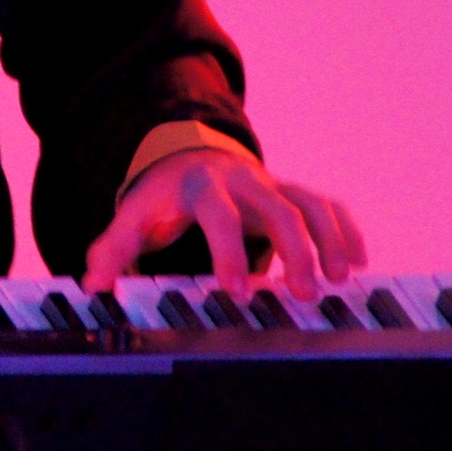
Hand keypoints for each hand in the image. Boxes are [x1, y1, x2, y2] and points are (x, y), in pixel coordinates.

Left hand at [81, 148, 366, 301]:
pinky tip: (358, 263)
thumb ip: (112, 251)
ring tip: (340, 280)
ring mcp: (271, 184)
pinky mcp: (291, 191)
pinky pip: (326, 204)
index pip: (218, 215)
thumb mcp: (133, 219)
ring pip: (310, 203)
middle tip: (304, 294)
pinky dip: (346, 229)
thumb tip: (93, 286)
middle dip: (294, 250)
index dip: (228, 252)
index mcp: (200, 187)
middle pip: (277, 208)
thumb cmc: (160, 200)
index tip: (237, 292)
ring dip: (329, 240)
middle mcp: (242, 181)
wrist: (184, 157)